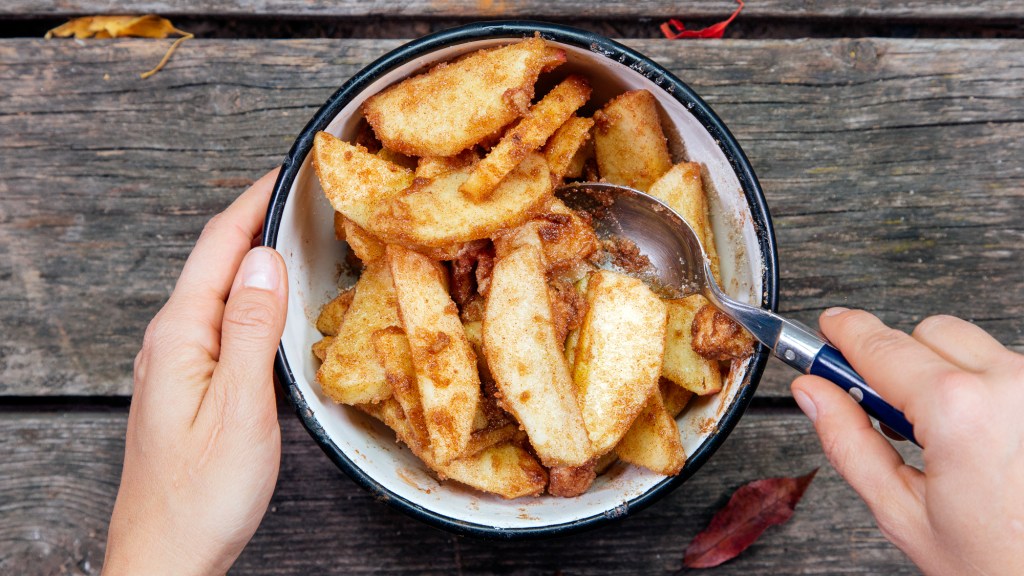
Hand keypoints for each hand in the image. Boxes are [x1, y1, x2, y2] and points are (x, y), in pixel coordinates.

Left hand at [104, 169, 287, 574]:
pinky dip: (255, 301)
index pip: (217, 247)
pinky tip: (279, 309)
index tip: (290, 171)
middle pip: (215, 263)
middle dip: (257, 222)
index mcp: (179, 336)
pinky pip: (224, 324)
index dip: (252, 203)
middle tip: (306, 199)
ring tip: (301, 241)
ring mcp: (177, 365)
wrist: (166, 557)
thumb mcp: (239, 408)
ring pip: (220, 294)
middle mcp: (171, 342)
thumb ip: (250, 330)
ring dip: (257, 261)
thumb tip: (263, 260)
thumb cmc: (201, 495)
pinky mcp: (190, 387)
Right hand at [792, 309, 1023, 575]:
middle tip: (885, 409)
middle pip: (925, 333)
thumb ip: (848, 443)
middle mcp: (1008, 385)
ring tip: (944, 434)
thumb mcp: (902, 512)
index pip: (880, 345)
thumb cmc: (1000, 564)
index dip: (844, 332)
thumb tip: (814, 394)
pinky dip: (982, 389)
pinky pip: (1004, 370)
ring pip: (969, 346)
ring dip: (944, 373)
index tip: (829, 327)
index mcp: (958, 410)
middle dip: (897, 362)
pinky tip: (979, 437)